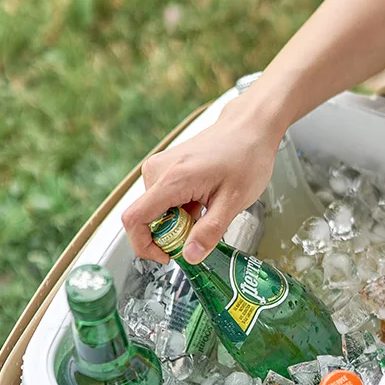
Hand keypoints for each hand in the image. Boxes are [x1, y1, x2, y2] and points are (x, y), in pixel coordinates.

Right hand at [121, 97, 280, 262]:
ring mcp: (159, 168)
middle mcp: (158, 170)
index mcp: (173, 178)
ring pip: (154, 212)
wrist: (250, 127)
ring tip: (205, 213)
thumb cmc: (246, 156)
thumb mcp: (234, 201)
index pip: (135, 220)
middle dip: (169, 236)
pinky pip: (161, 200)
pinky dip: (178, 211)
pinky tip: (201, 204)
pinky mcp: (164, 168)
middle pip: (146, 219)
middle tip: (199, 234)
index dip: (145, 246)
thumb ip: (210, 232)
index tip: (167, 256)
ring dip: (176, 223)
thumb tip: (190, 256)